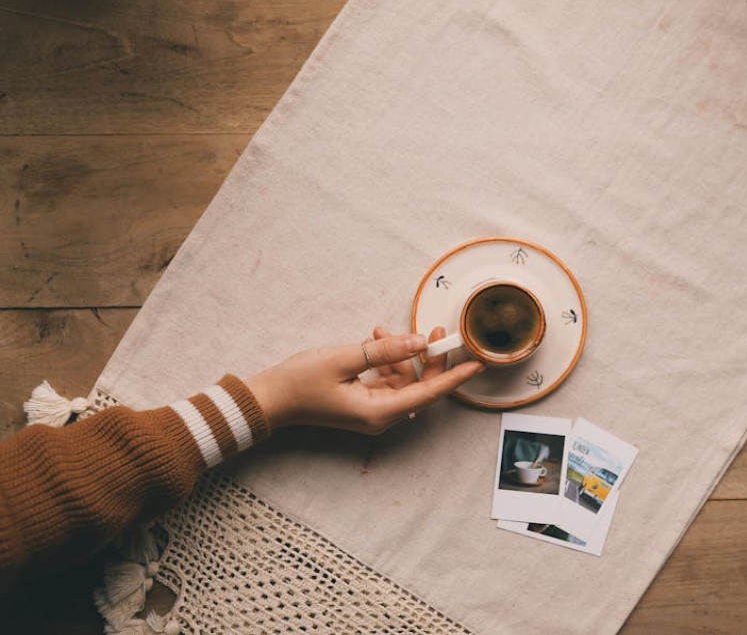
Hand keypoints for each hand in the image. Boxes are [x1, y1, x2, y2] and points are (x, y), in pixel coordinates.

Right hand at [247, 326, 483, 433]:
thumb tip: (419, 341)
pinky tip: (375, 339)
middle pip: (419, 386)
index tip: (477, 364)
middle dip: (428, 357)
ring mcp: (371, 411)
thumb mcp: (344, 358)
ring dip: (399, 354)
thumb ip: (385, 350)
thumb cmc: (300, 382)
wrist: (269, 399)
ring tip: (381, 329)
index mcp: (379, 412)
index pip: (428, 394)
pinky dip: (385, 361)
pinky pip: (386, 381)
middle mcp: (380, 417)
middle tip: (435, 329)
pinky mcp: (362, 403)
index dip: (454, 377)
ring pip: (403, 380)